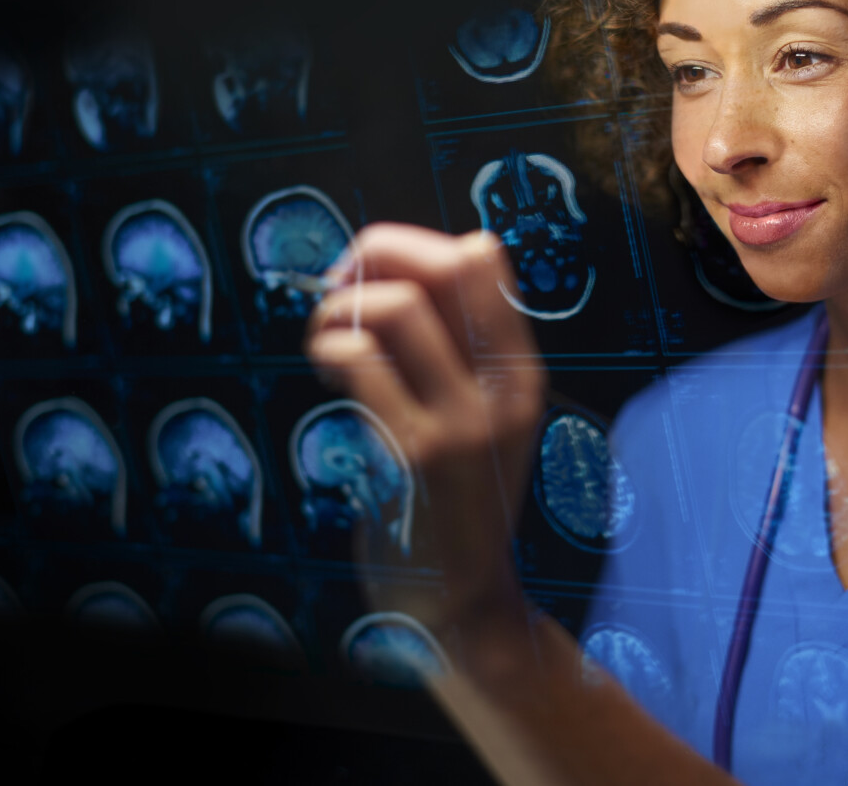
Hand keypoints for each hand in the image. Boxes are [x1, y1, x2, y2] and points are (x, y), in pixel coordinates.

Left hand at [305, 223, 544, 635]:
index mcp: (520, 373)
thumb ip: (457, 351)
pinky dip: (329, 348)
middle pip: (444, 265)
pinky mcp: (413, 455)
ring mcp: (462, 423)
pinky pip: (361, 361)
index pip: (482, 258)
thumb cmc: (450, 501)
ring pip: (396, 307)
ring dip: (341, 308)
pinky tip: (326, 374)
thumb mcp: (480, 421)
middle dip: (375, 253)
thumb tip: (413, 260)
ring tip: (327, 343)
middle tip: (340, 289)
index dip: (412, 245)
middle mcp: (502, 391)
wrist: (458, 602)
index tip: (374, 276)